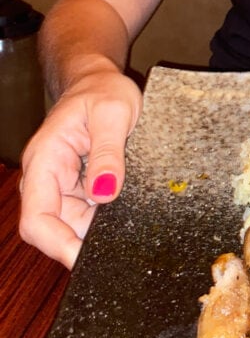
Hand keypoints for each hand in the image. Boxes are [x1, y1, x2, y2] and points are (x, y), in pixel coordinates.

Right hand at [18, 67, 142, 268]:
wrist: (99, 79)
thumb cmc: (102, 89)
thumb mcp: (113, 113)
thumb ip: (108, 152)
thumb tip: (104, 193)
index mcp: (44, 160)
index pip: (37, 218)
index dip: (57, 244)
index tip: (84, 258)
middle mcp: (46, 177)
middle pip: (52, 229)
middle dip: (80, 241)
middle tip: (117, 242)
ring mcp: (61, 184)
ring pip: (70, 224)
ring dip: (95, 229)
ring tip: (125, 218)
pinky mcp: (77, 186)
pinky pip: (85, 213)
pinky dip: (103, 217)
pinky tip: (123, 211)